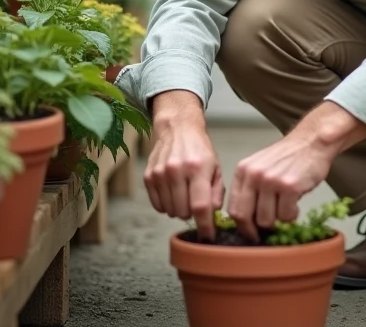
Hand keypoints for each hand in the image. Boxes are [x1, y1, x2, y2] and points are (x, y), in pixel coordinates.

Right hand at [143, 91, 223, 239]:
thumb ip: (217, 193)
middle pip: (183, 212)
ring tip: (185, 194)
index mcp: (197, 168)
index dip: (205, 226)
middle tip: (197, 202)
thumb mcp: (216, 168)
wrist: (177, 129)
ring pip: (170, 212)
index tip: (209, 236)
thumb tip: (213, 216)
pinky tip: (174, 192)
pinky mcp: (149, 177)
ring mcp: (160, 174)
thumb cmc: (200, 150)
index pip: (201, 207)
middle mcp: (176, 171)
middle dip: (192, 214)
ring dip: (179, 209)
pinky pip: (157, 206)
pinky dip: (167, 205)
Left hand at [226, 102, 365, 242]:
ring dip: (278, 220)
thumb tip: (246, 220)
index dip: (241, 226)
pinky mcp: (289, 187)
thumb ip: (250, 189)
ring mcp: (271, 181)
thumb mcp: (260, 167)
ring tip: (286, 207)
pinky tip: (295, 203)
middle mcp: (254, 175)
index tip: (249, 233)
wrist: (312, 142)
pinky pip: (286, 216)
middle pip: (245, 217)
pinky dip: (292, 215)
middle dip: (255, 230)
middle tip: (266, 233)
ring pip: (266, 220)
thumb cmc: (288, 157)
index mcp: (243, 171)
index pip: (233, 208)